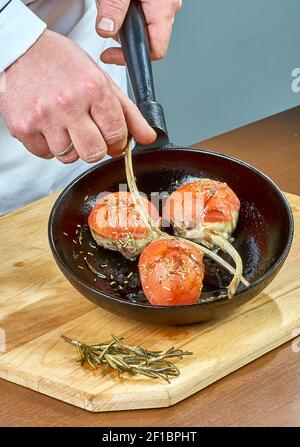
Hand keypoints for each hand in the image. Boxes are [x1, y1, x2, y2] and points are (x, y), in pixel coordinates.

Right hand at [0, 30, 155, 163]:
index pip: (116, 134)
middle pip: (94, 153)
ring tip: (66, 124)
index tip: (113, 138)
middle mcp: (68, 103)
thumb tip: (148, 137)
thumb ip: (128, 112)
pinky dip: (50, 146)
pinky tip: (50, 126)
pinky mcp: (23, 128)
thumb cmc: (62, 63)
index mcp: (93, 88)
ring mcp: (43, 117)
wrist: (20, 50)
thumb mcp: (101, 80)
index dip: (118, 141)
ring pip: (68, 157)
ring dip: (72, 147)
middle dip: (97, 148)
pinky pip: (45, 154)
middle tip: (91, 134)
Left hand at [96, 0, 181, 64]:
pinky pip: (145, 11)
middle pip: (148, 39)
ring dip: (125, 21)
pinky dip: (129, 10)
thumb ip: (113, 9)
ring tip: (110, 5)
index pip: (155, 51)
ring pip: (145, 24)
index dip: (131, 58)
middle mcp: (168, 7)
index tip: (111, 56)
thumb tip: (106, 30)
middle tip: (106, 28)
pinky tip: (119, 0)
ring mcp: (165, 1)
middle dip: (123, 37)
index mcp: (162, 9)